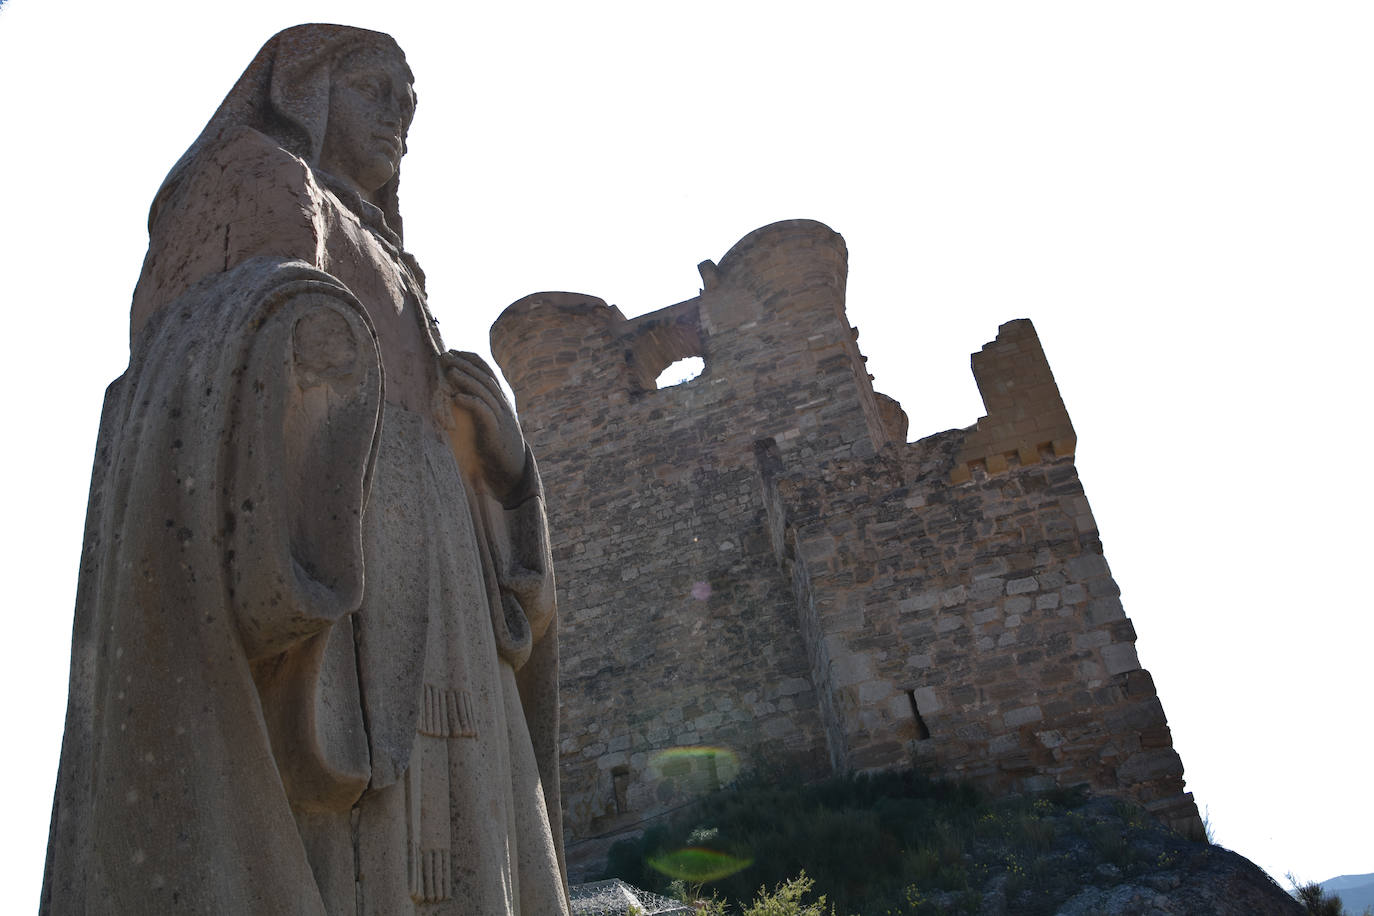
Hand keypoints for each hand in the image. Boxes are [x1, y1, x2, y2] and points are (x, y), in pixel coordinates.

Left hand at [442, 351, 526, 496]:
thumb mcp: (490, 421)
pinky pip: (484, 413)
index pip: (488, 372)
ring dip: (466, 380)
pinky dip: (471, 402)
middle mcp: (502, 405)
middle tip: (447, 356)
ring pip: (484, 392)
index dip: (472, 359)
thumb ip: (480, 406)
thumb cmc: (496, 445)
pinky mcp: (495, 431)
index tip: (455, 351)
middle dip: (465, 365)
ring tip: (451, 371)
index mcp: (501, 400)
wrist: (512, 469)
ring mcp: (500, 417)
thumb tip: (460, 392)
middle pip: (484, 378)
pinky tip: (458, 397)